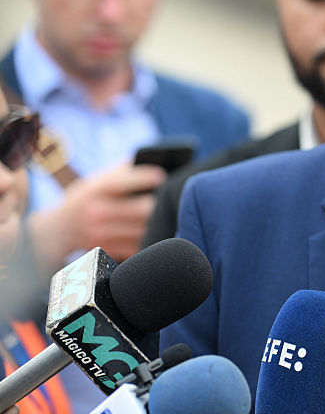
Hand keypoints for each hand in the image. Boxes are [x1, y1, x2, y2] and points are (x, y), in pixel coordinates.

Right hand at [29, 162, 165, 268]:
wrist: (58, 230)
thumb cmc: (89, 197)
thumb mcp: (98, 180)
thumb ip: (126, 170)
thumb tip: (162, 162)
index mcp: (96, 190)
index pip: (124, 182)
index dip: (146, 178)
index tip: (162, 176)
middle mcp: (98, 213)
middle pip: (143, 210)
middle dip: (162, 204)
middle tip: (176, 198)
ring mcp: (102, 235)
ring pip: (146, 230)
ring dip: (162, 222)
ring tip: (175, 213)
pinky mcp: (109, 251)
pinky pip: (140, 246)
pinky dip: (153, 238)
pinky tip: (162, 230)